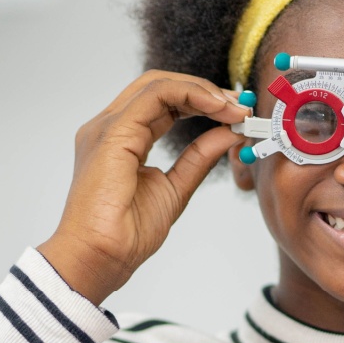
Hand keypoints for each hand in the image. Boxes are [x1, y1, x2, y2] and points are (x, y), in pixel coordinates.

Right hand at [38, 72, 248, 304]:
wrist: (102, 257)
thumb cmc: (126, 235)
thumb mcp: (175, 188)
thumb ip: (198, 158)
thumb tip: (228, 134)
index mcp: (120, 139)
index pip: (161, 102)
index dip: (200, 101)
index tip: (236, 115)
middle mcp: (110, 127)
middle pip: (159, 86)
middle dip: (204, 90)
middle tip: (241, 107)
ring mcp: (108, 126)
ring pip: (158, 84)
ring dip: (202, 91)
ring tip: (235, 109)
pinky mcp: (114, 132)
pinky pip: (155, 96)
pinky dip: (191, 94)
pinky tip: (217, 108)